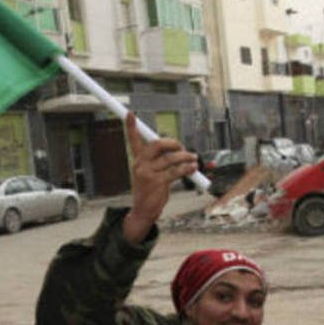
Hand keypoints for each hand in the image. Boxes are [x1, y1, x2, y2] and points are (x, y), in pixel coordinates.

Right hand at [121, 112, 196, 243]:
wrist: (143, 211)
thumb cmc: (149, 190)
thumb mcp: (149, 173)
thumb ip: (159, 160)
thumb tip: (177, 150)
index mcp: (138, 160)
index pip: (133, 140)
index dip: (131, 126)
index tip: (130, 114)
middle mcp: (140, 164)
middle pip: (157, 144)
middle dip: (172, 143)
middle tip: (181, 147)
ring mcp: (148, 173)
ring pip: (171, 158)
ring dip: (185, 157)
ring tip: (193, 159)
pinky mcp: (157, 182)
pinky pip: (176, 171)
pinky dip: (187, 168)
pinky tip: (193, 168)